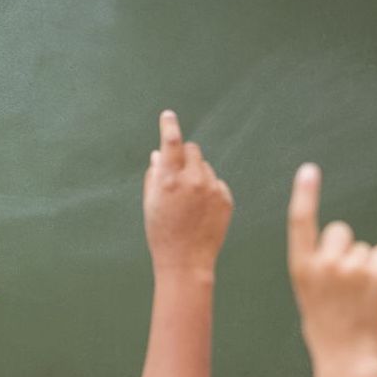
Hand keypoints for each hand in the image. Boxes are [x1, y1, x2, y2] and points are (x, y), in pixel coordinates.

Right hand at [143, 110, 232, 275]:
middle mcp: (193, 180)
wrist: (186, 261)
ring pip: (205, 167)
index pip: (171, 142)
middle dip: (184, 156)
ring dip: (196, 176)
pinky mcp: (226, 197)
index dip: (169, 126)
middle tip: (177, 175)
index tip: (168, 115)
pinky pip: (216, 183)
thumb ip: (154, 176)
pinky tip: (200, 212)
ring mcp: (212, 188)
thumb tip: (158, 154)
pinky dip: (208, 191)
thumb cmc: (162, 234)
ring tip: (188, 204)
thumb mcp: (150, 205)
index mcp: (169, 180)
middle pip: (193, 150)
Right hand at [288, 163, 376, 363]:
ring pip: (363, 247)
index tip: (309, 170)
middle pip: (339, 230)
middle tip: (342, 281)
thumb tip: (342, 240)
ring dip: (364, 265)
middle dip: (344, 246)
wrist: (346, 356)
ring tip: (357, 295)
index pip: (301, 224)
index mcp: (301, 269)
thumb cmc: (326, 327)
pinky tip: (372, 293)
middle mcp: (324, 263)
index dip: (305, 195)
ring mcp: (352, 267)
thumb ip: (319, 265)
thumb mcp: (310, 294)